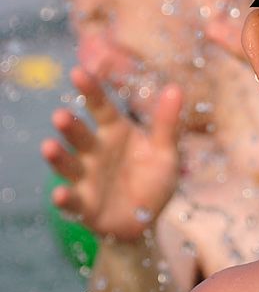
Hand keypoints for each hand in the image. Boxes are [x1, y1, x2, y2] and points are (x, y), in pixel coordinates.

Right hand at [41, 67, 183, 240]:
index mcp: (115, 132)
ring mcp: (87, 177)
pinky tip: (60, 194)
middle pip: (81, 135)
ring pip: (69, 164)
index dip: (91, 91)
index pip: (101, 107)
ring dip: (58, 156)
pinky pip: (72, 201)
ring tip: (49, 147)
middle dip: (70, 126)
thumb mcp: (165, 152)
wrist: (146, 219)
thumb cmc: (153, 179)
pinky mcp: (84, 205)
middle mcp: (95, 152)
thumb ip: (167, 123)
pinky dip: (65, 198)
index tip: (78, 72)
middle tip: (60, 115)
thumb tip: (176, 88)